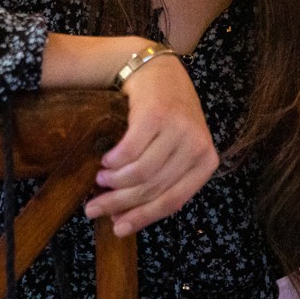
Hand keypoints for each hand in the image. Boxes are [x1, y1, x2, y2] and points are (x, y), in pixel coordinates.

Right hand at [84, 54, 217, 236]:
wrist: (158, 70)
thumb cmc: (165, 114)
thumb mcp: (175, 147)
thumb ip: (161, 178)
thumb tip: (123, 218)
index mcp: (206, 162)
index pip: (172, 201)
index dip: (142, 218)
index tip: (117, 228)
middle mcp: (197, 147)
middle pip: (153, 188)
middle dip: (120, 203)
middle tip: (94, 209)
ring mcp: (179, 130)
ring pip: (141, 173)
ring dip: (115, 182)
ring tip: (99, 180)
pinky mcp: (157, 115)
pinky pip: (130, 150)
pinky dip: (114, 160)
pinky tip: (105, 161)